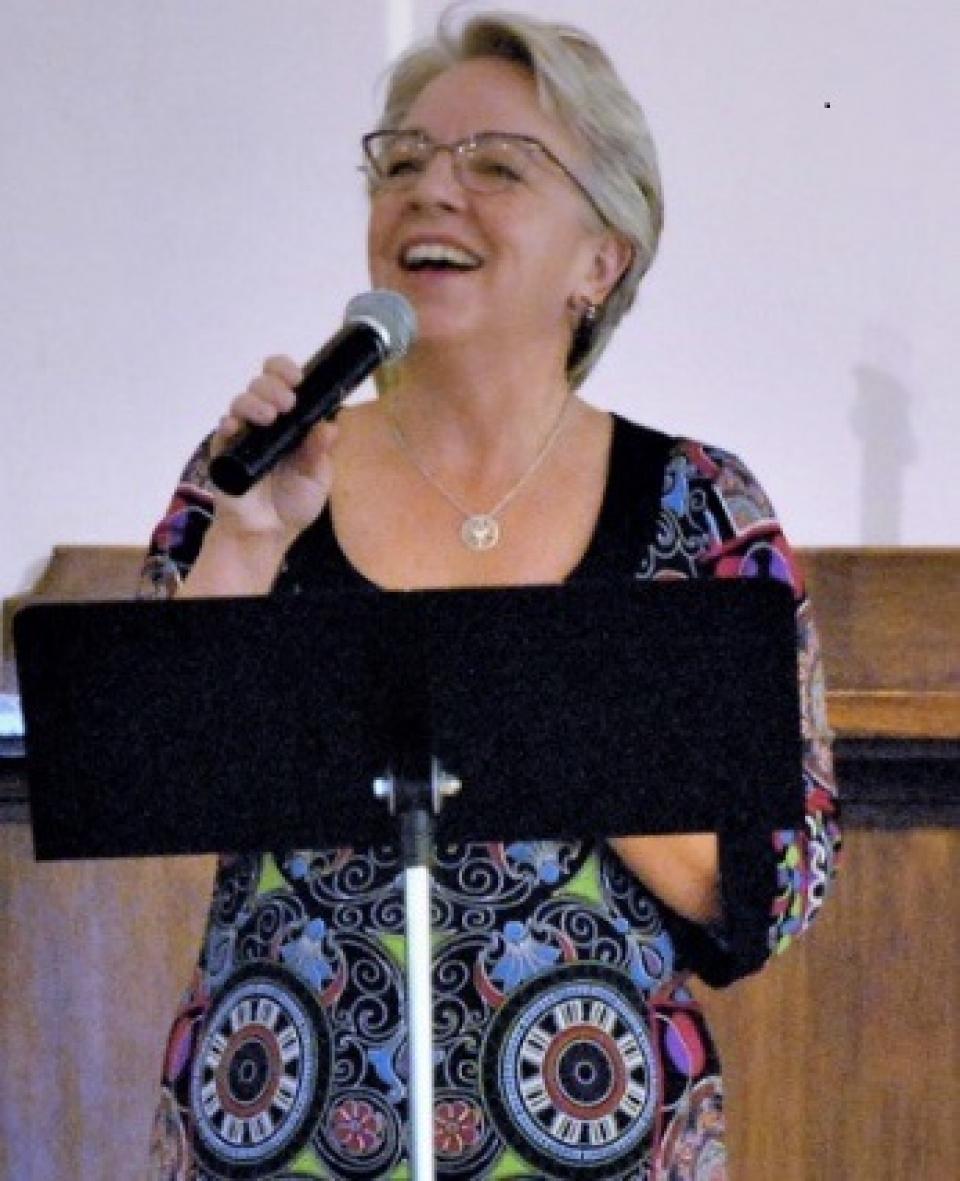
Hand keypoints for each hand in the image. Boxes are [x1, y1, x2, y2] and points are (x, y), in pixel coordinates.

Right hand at [211, 355, 337, 542]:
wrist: (268, 533)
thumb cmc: (294, 502)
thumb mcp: (317, 478)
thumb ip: (320, 453)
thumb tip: (331, 427)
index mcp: (291, 421)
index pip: (284, 382)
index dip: (286, 370)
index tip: (298, 377)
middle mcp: (265, 422)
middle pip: (261, 385)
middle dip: (273, 385)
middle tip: (288, 402)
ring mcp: (243, 434)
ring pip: (241, 401)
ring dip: (254, 402)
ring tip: (269, 417)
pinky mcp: (224, 451)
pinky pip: (222, 430)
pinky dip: (229, 423)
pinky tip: (237, 426)